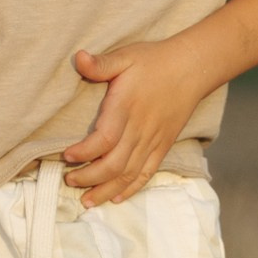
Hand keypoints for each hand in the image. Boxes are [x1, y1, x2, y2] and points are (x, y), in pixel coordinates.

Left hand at [62, 38, 208, 205]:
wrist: (191, 68)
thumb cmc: (154, 61)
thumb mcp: (125, 56)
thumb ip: (101, 63)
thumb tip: (78, 57)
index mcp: (126, 108)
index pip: (104, 139)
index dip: (85, 152)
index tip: (66, 156)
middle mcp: (140, 129)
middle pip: (114, 164)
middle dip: (89, 177)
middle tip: (69, 180)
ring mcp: (153, 141)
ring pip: (129, 174)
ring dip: (106, 190)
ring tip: (87, 201)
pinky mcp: (163, 146)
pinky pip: (147, 173)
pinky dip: (131, 188)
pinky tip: (117, 198)